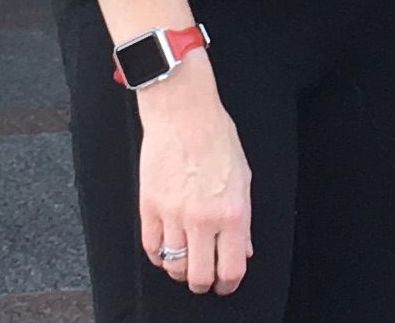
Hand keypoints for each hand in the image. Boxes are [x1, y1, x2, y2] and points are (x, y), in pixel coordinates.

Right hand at [135, 51, 252, 294]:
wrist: (183, 111)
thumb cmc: (216, 136)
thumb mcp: (243, 176)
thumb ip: (244, 218)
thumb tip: (245, 248)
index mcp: (233, 211)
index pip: (232, 268)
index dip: (229, 283)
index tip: (226, 283)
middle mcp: (204, 219)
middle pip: (200, 277)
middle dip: (204, 283)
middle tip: (206, 276)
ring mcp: (174, 215)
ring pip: (174, 267)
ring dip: (181, 269)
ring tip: (186, 257)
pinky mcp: (150, 208)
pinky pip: (151, 250)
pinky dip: (159, 255)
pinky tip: (167, 246)